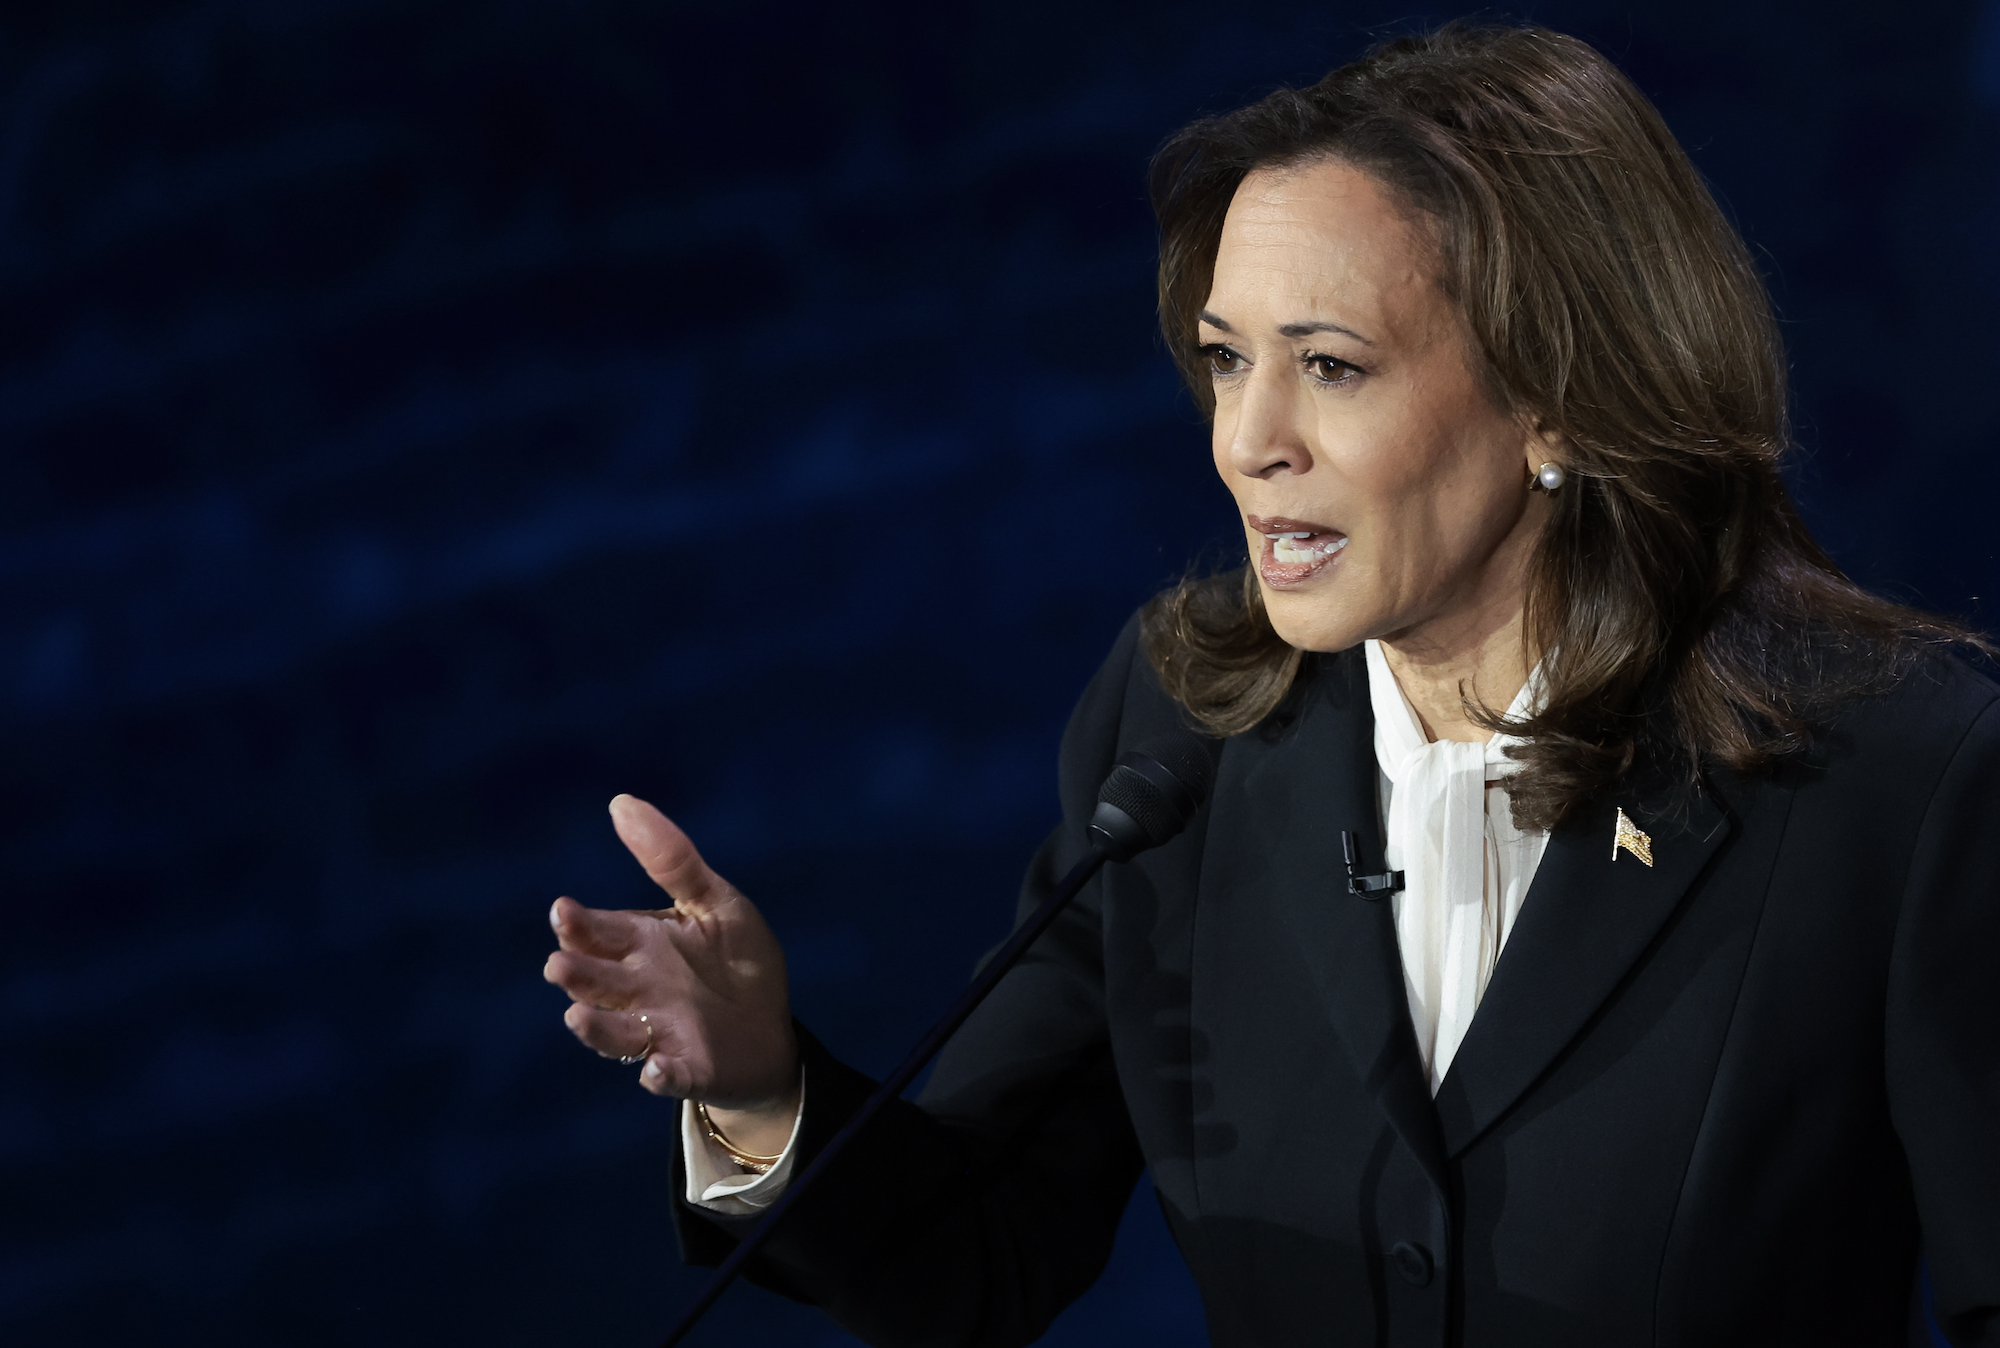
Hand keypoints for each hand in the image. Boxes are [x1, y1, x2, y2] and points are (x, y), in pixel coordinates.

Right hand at [544, 795, 798, 1126]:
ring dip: (596, 1027)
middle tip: (561, 965)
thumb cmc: (736, 961)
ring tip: (578, 1016)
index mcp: (641, 945)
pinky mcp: (686, 1070)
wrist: (770, 1031)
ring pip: (614, 1033)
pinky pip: (667, 1077)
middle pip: (595, 981)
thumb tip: (619, 802)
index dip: (579, 925)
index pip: (597, 932)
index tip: (564, 912)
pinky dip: (660, 1075)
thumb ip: (672, 859)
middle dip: (576, 974)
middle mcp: (637, 990)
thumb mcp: (715, 902)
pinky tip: (658, 1068)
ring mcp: (657, 1033)